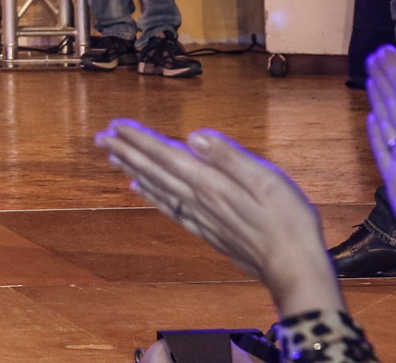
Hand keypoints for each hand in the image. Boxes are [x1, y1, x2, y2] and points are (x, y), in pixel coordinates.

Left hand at [95, 120, 344, 317]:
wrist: (294, 270)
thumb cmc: (288, 222)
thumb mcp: (267, 180)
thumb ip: (229, 157)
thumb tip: (194, 135)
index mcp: (211, 183)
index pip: (167, 155)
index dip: (140, 139)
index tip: (115, 126)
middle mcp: (199, 199)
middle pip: (155, 170)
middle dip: (127, 151)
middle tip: (101, 137)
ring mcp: (202, 217)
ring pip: (158, 187)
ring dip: (134, 169)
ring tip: (113, 157)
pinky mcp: (208, 231)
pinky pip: (170, 208)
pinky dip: (152, 195)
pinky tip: (141, 189)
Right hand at [364, 45, 395, 267]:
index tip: (384, 50)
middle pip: (395, 101)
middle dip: (386, 78)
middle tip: (374, 55)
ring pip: (386, 119)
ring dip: (379, 98)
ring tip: (371, 78)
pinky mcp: (393, 178)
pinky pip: (379, 147)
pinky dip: (373, 131)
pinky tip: (371, 118)